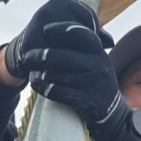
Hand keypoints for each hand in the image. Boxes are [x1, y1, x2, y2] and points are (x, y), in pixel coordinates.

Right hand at [4, 0, 112, 80]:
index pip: (89, 19)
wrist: (24, 52)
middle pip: (78, 33)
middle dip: (84, 48)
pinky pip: (54, 58)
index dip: (94, 34)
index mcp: (59, 2)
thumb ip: (92, 32)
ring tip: (78, 68)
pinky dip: (62, 68)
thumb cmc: (56, 40)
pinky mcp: (31, 44)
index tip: (91, 46)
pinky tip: (66, 74)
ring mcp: (37, 27)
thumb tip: (110, 42)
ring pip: (67, 47)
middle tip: (86, 60)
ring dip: (75, 59)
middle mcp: (47, 11)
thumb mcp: (71, 30)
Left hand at [30, 20, 139, 140]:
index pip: (83, 35)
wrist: (111, 111)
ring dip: (42, 75)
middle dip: (44, 56)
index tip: (46, 29)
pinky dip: (47, 89)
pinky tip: (37, 85)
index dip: (64, 30)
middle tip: (28, 56)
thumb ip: (81, 47)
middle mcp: (100, 66)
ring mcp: (96, 84)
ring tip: (31, 74)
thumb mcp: (95, 61)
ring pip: (62, 77)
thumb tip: (55, 28)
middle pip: (67, 57)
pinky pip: (63, 93)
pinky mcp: (90, 101)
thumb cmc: (95, 81)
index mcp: (99, 52)